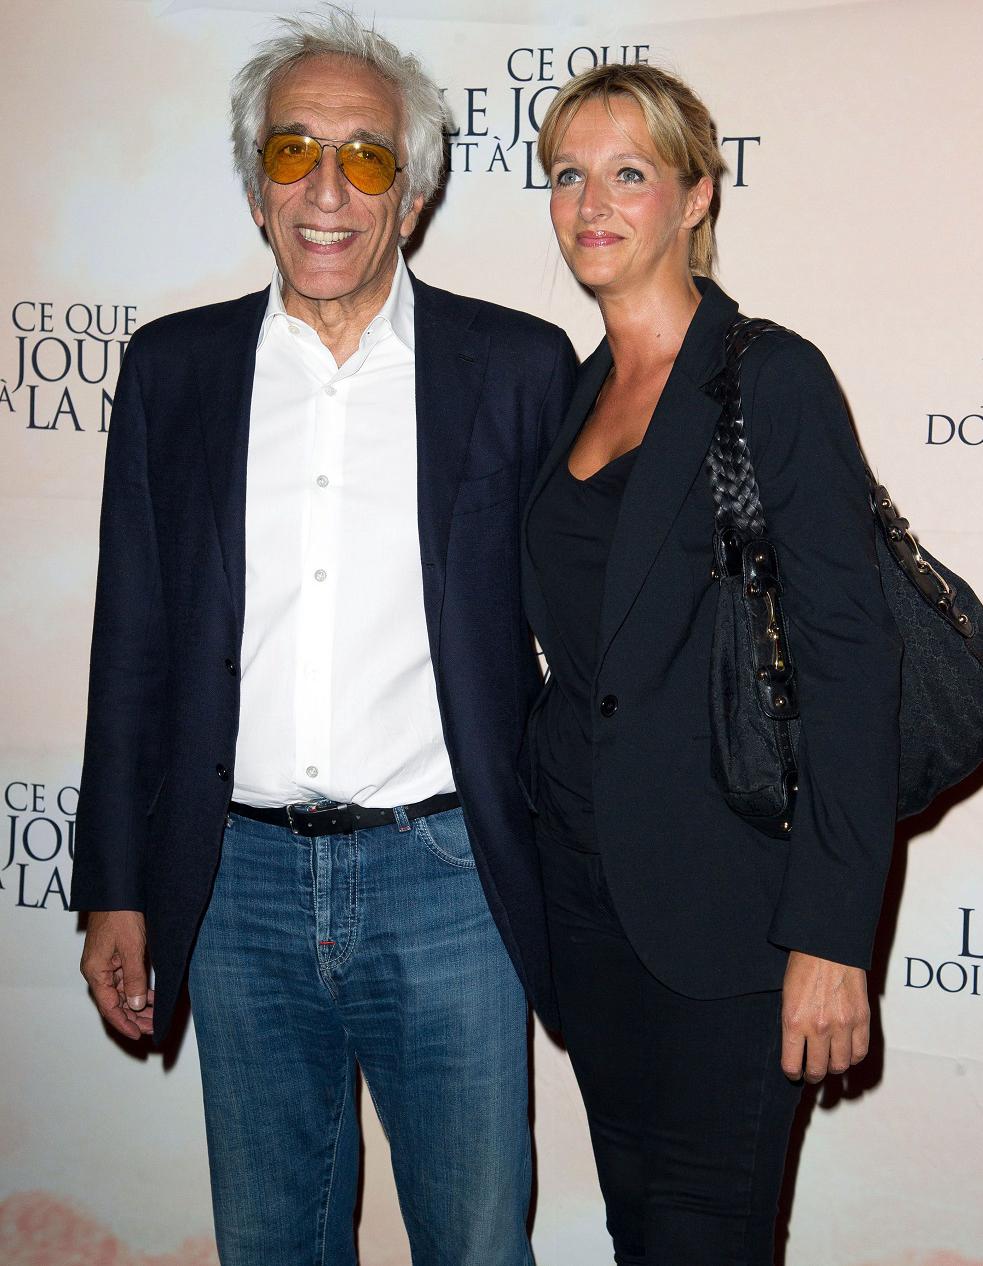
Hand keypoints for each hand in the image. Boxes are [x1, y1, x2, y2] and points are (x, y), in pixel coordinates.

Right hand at [80, 910, 154, 1039]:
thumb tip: (134, 1006)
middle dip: (134, 1017)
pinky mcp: (116, 955)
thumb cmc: (121, 915)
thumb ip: (134, 978)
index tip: (139, 1036)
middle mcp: (98, 970)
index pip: (109, 1007)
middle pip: (115, 1002)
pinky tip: (152, 997)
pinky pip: (126, 979)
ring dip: (138, 1005)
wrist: (118, 889)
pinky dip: (139, 989)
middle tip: (153, 1027)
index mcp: (95, 972)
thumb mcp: (131, 948)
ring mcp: (106, 963)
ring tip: (155, 1015)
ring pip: (122, 992)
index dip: (124, 1024)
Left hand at [780, 951, 868, 1082]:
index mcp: (794, 1022)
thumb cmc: (802, 967)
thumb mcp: (786, 997)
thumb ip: (792, 1025)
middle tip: (812, 1073)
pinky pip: (860, 1052)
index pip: (792, 1065)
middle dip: (813, 1076)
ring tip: (829, 1063)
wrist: (828, 946)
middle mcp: (819, 1028)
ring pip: (841, 1065)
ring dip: (834, 1068)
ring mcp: (843, 1025)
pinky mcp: (862, 1019)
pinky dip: (853, 1057)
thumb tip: (797, 1050)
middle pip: (818, 1070)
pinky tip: (847, 1053)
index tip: (795, 1073)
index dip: (793, 1073)